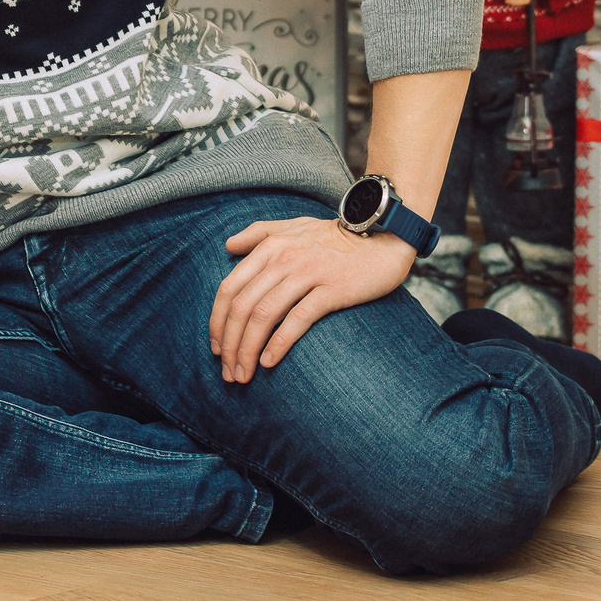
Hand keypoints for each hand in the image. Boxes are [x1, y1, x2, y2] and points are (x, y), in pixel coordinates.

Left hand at [209, 216, 414, 383]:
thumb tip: (228, 246)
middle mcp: (283, 259)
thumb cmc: (336, 237)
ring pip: (264, 315)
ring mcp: (307, 274)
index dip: (217, 321)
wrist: (384, 237)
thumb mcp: (294, 226)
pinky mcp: (331, 290)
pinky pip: (298, 318)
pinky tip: (269, 362)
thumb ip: (259, 233)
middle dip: (229, 343)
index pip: (230, 288)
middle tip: (228, 371)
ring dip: (248, 349)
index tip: (217, 348)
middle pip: (242, 306)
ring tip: (244, 374)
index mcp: (269, 247)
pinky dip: (279, 342)